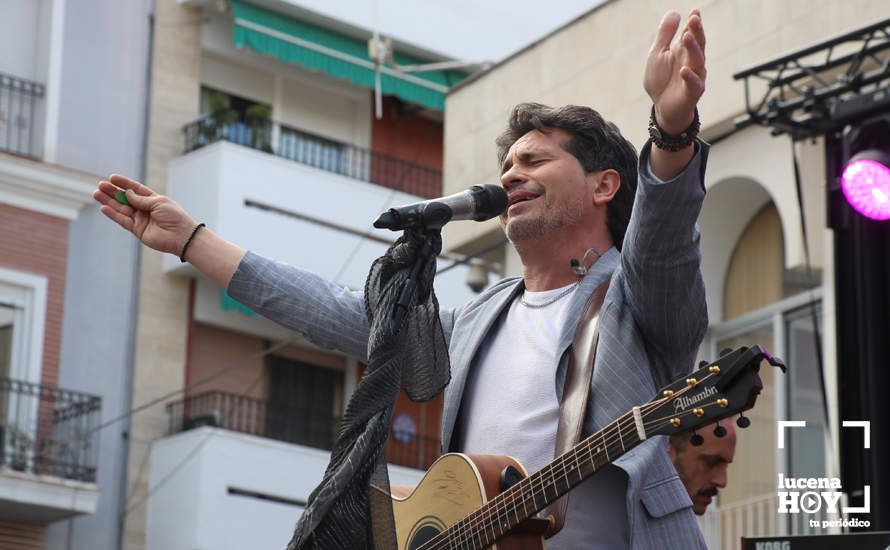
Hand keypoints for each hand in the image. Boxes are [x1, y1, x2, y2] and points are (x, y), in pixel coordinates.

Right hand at [93, 174, 196, 255]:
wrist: (182, 236)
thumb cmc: (175, 217)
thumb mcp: (158, 202)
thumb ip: (141, 199)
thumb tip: (127, 193)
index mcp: (153, 199)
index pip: (136, 189)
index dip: (124, 183)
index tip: (112, 177)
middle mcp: (145, 209)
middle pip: (125, 198)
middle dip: (113, 192)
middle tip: (100, 185)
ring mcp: (141, 219)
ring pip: (121, 209)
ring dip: (109, 202)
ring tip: (96, 194)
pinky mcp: (138, 230)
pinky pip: (123, 221)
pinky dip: (113, 214)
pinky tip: (103, 208)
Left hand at [644, 9, 705, 133]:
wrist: (662, 106)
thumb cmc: (662, 79)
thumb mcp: (658, 54)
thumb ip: (665, 35)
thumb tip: (674, 12)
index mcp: (683, 50)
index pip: (690, 33)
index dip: (693, 22)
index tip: (694, 11)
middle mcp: (692, 61)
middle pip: (697, 44)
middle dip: (696, 31)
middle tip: (694, 19)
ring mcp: (694, 75)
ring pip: (697, 60)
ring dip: (693, 49)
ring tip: (686, 37)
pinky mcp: (693, 92)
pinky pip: (693, 83)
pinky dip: (689, 76)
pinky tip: (684, 70)